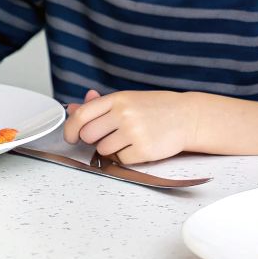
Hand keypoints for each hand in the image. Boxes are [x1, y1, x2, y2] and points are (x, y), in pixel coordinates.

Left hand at [61, 89, 196, 163]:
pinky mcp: (143, 150)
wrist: (187, 117)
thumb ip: (99, 105)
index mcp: (118, 99)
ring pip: (102, 150)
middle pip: (88, 135)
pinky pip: (120, 160)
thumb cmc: (156, 108)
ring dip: (110, 149)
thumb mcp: (128, 99)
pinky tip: (138, 146)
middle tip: (107, 137)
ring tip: (128, 139)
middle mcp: (124, 114)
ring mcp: (134, 132)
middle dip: (93, 140)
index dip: (70, 129)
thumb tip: (72, 108)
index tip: (70, 136)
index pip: (82, 115)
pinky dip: (126, 157)